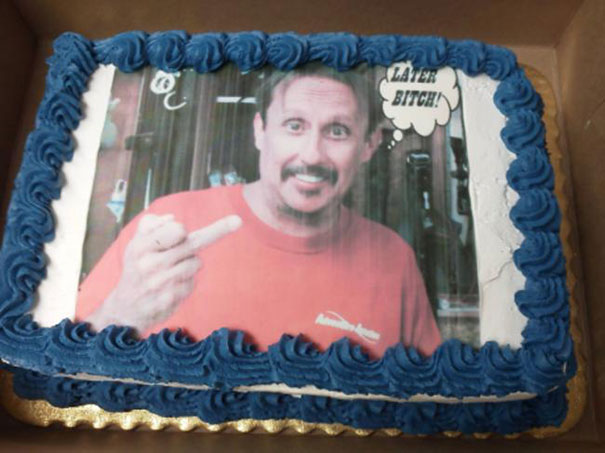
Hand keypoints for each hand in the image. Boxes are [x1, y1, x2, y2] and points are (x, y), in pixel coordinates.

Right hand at [87, 213, 241, 333]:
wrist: (125, 309)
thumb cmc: (136, 270)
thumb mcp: (135, 244)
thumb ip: (150, 225)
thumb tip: (172, 218)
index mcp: (141, 246)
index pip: (177, 230)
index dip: (181, 230)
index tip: (185, 230)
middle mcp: (150, 264)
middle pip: (193, 243)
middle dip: (215, 232)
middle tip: (237, 221)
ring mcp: (160, 283)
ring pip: (196, 263)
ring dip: (190, 264)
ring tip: (172, 270)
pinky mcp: (170, 299)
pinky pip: (192, 282)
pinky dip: (187, 282)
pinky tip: (171, 287)